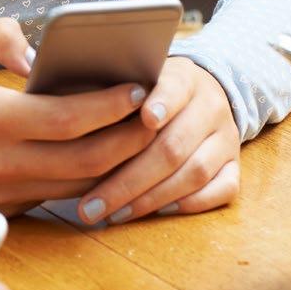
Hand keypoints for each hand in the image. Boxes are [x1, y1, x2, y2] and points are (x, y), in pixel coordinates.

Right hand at [0, 20, 155, 213]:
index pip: (66, 119)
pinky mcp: (11, 209)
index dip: (109, 106)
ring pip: (81, 185)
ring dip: (121, 163)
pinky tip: (117, 154)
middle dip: (131, 138)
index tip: (140, 88)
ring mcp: (8, 194)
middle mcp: (3, 165)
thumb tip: (37, 53)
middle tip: (159, 113)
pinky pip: (64, 195)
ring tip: (148, 132)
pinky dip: (95, 178)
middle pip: (86, 160)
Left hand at [78, 57, 239, 224]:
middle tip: (90, 205)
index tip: (144, 119)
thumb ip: (108, 85)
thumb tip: (55, 92)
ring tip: (112, 214)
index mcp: (185, 77)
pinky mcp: (235, 164)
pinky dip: (190, 204)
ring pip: (194, 173)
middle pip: (174, 146)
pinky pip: (222, 189)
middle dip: (129, 179)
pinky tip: (156, 212)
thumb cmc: (150, 90)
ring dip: (150, 199)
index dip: (162, 102)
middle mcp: (211, 106)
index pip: (176, 87)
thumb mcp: (134, 75)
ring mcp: (227, 137)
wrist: (203, 94)